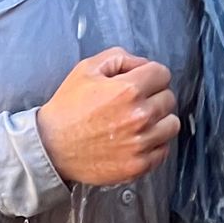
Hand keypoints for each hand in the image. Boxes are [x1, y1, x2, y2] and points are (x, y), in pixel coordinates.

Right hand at [37, 49, 179, 185]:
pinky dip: (154, 144)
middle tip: (135, 103)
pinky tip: (136, 140)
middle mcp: (140, 116)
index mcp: (128, 90)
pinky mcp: (139, 165)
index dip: (151, 75)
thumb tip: (142, 64)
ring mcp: (141, 143)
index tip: (142, 82)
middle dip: (154, 96)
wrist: (51, 147)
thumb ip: (118, 57)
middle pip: (169, 98)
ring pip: (172, 125)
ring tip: (138, 123)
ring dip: (159, 121)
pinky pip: (164, 150)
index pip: (162, 74)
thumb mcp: (86, 69)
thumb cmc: (67, 109)